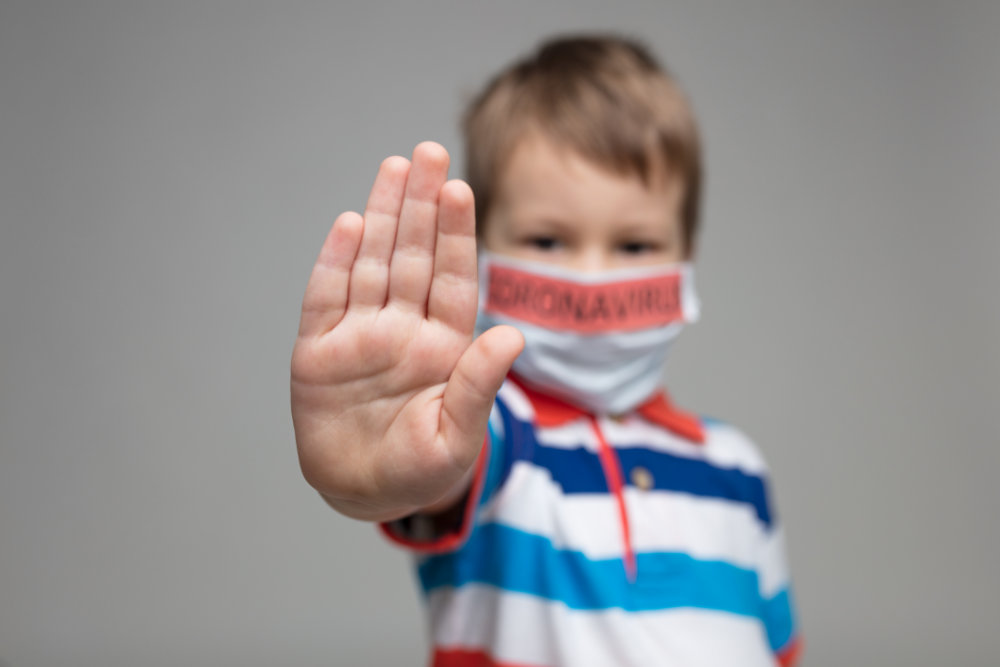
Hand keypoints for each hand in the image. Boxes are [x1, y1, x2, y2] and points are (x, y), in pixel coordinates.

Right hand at [291, 142, 522, 521]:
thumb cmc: (419, 470)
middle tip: (428, 152)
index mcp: (444, 345)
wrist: (363, 494)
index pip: (454, 278)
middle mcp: (404, 328)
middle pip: (414, 256)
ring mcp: (361, 335)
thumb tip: (512, 336)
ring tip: (394, 167)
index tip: (461, 189)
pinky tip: (349, 223)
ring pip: (373, 264)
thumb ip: (478, 387)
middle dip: (421, 205)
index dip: (456, 235)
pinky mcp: (320, 351)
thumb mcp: (456, 439)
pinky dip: (336, 262)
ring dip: (382, 217)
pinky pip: (327, 299)